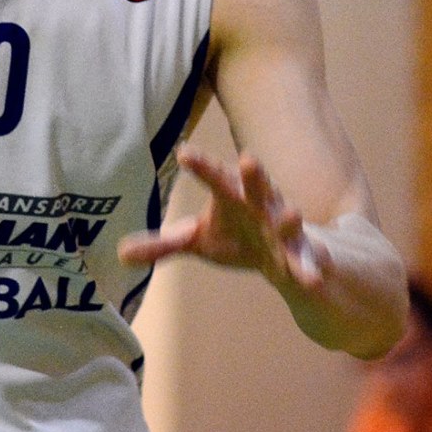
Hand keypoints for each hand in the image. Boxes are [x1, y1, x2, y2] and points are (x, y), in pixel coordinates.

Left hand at [117, 146, 325, 288]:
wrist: (278, 252)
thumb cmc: (232, 234)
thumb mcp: (195, 239)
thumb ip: (162, 244)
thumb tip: (120, 254)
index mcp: (231, 195)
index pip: (213, 177)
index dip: (201, 165)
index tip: (183, 152)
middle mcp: (259, 203)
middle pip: (255, 185)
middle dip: (253, 174)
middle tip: (247, 159)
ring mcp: (282, 226)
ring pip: (287, 219)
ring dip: (290, 218)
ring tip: (295, 215)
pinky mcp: (300, 251)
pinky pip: (306, 258)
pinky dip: (309, 267)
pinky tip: (312, 279)